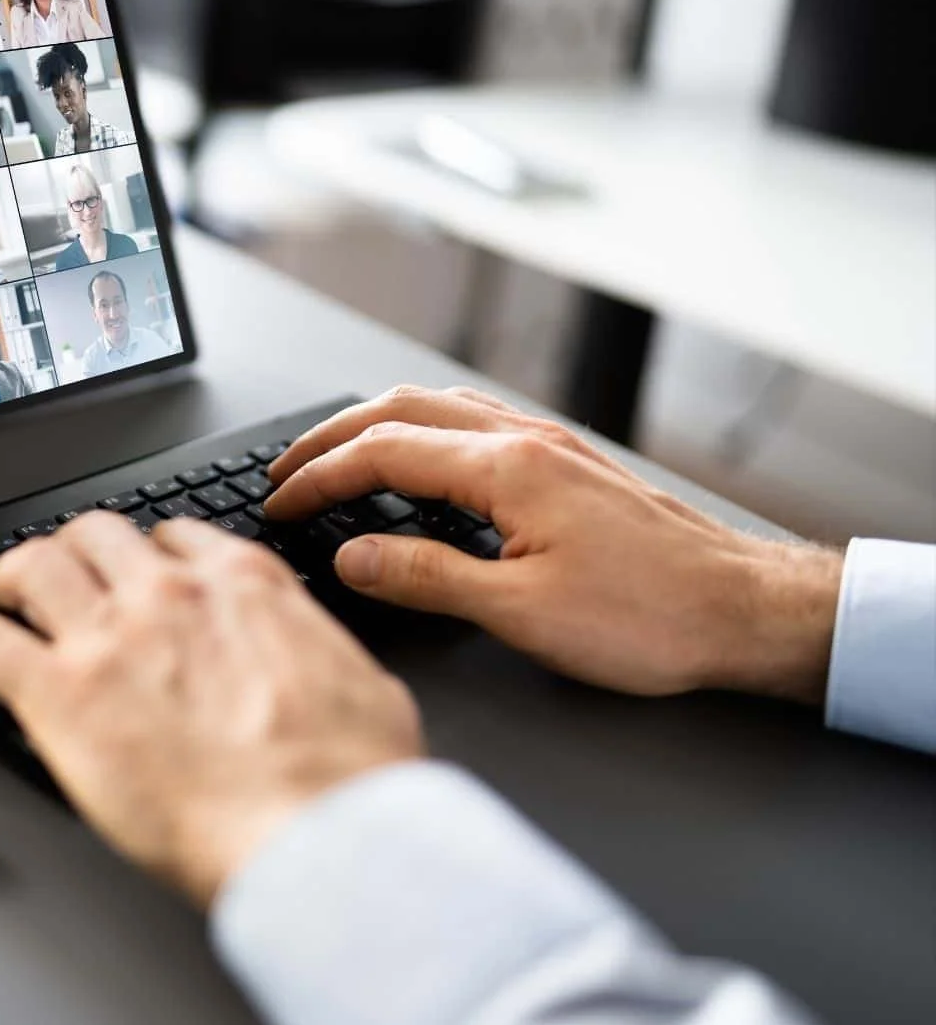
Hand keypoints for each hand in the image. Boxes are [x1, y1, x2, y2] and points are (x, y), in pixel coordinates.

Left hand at [0, 511, 421, 908]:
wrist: (317, 836)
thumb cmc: (349, 779)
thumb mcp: (361, 686)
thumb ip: (320, 657)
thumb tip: (320, 668)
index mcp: (242, 586)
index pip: (174, 539)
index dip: (145, 558)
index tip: (136, 578)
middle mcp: (167, 595)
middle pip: (93, 536)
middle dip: (71, 555)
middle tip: (59, 582)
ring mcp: (108, 638)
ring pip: (31, 567)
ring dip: (7, 581)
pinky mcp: (58, 694)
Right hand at [264, 386, 842, 704]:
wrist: (745, 610)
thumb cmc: (651, 617)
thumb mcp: (520, 612)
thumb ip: (424, 578)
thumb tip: (351, 556)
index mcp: (507, 469)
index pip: (381, 452)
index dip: (318, 478)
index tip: (279, 503)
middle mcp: (526, 442)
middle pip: (401, 410)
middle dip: (331, 437)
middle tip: (284, 470)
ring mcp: (550, 447)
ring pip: (439, 407)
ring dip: (375, 426)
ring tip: (335, 457)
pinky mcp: (569, 466)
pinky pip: (474, 422)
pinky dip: (422, 431)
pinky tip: (419, 462)